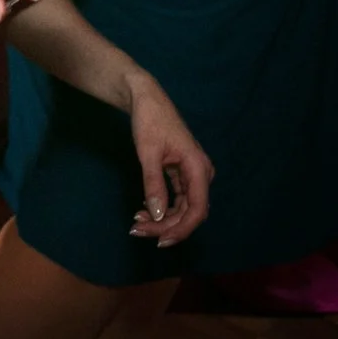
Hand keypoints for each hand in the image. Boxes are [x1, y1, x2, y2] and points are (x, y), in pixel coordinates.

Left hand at [124, 72, 212, 246]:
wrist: (146, 98)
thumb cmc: (149, 121)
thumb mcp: (148, 153)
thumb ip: (153, 184)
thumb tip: (158, 215)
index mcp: (198, 168)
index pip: (197, 209)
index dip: (181, 229)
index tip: (159, 240)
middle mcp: (200, 174)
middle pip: (189, 212)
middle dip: (165, 225)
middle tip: (137, 229)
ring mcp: (192, 174)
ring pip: (182, 208)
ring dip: (162, 219)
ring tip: (137, 222)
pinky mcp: (181, 173)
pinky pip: (176, 199)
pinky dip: (162, 207)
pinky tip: (144, 210)